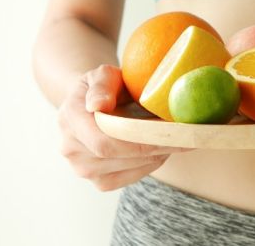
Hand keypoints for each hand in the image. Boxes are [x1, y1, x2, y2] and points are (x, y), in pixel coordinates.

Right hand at [56, 64, 194, 190]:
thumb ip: (102, 85)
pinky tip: (159, 150)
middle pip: (118, 157)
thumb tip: (97, 104)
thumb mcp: (103, 74)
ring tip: (173, 139)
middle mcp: (70, 148)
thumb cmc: (104, 86)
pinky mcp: (98, 181)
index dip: (138, 141)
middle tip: (184, 137)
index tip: (167, 132)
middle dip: (154, 147)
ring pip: (127, 170)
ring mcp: (82, 168)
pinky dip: (148, 166)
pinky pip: (128, 179)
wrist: (92, 103)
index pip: (104, 142)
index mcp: (70, 118)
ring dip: (155, 156)